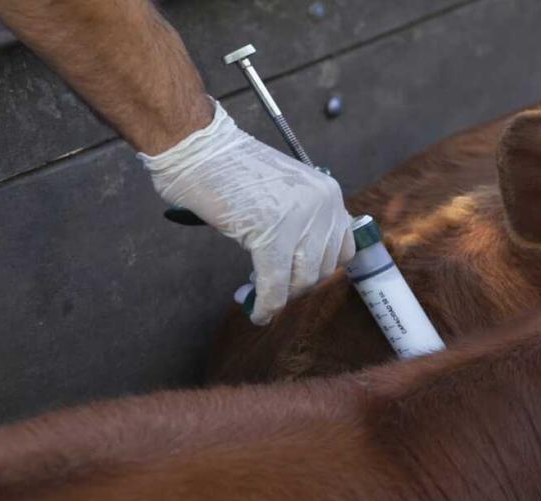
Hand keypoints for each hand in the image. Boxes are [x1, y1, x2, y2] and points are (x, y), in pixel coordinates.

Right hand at [139, 99, 354, 324]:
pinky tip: (255, 311)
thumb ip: (304, 221)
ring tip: (255, 291)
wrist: (198, 147)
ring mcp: (299, 219)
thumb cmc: (230, 170)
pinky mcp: (271, 235)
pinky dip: (265, 305)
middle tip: (269, 286)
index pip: (342, 248)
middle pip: (323, 268)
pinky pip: (275, 285)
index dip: (318, 268)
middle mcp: (323, 205)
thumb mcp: (286, 192)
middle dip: (295, 284)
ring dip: (280, 294)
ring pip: (301, 281)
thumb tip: (303, 265)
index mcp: (329, 193)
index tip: (295, 275)